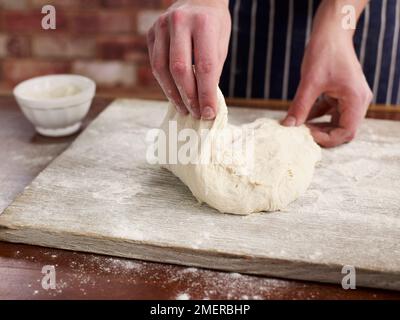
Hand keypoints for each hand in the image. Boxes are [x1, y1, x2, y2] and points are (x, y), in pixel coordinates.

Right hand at [147, 0, 230, 119]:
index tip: (210, 113)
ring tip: (184, 109)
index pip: (205, 66)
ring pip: (162, 69)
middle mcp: (179, 21)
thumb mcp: (221, 43)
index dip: (206, 94)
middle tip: (197, 114)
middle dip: (189, 97)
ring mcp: (160, 26)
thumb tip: (205, 102)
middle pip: (180, 69)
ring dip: (173, 94)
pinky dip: (165, 83)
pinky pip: (155, 64)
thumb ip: (213, 70)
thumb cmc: (213, 24)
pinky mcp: (150, 32)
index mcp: (203, 23)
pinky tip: (174, 94)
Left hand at [282, 0, 371, 147]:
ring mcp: (351, 98)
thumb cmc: (324, 52)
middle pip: (343, 130)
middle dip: (322, 134)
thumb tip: (288, 127)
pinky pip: (331, 112)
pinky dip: (317, 116)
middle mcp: (358, 101)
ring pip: (336, 122)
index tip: (306, 135)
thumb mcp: (309, 83)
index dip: (326, 138)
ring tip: (299, 127)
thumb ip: (300, 107)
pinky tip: (301, 117)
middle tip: (301, 134)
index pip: (346, 132)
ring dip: (319, 126)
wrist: (331, 32)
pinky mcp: (342, 94)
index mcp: (356, 100)